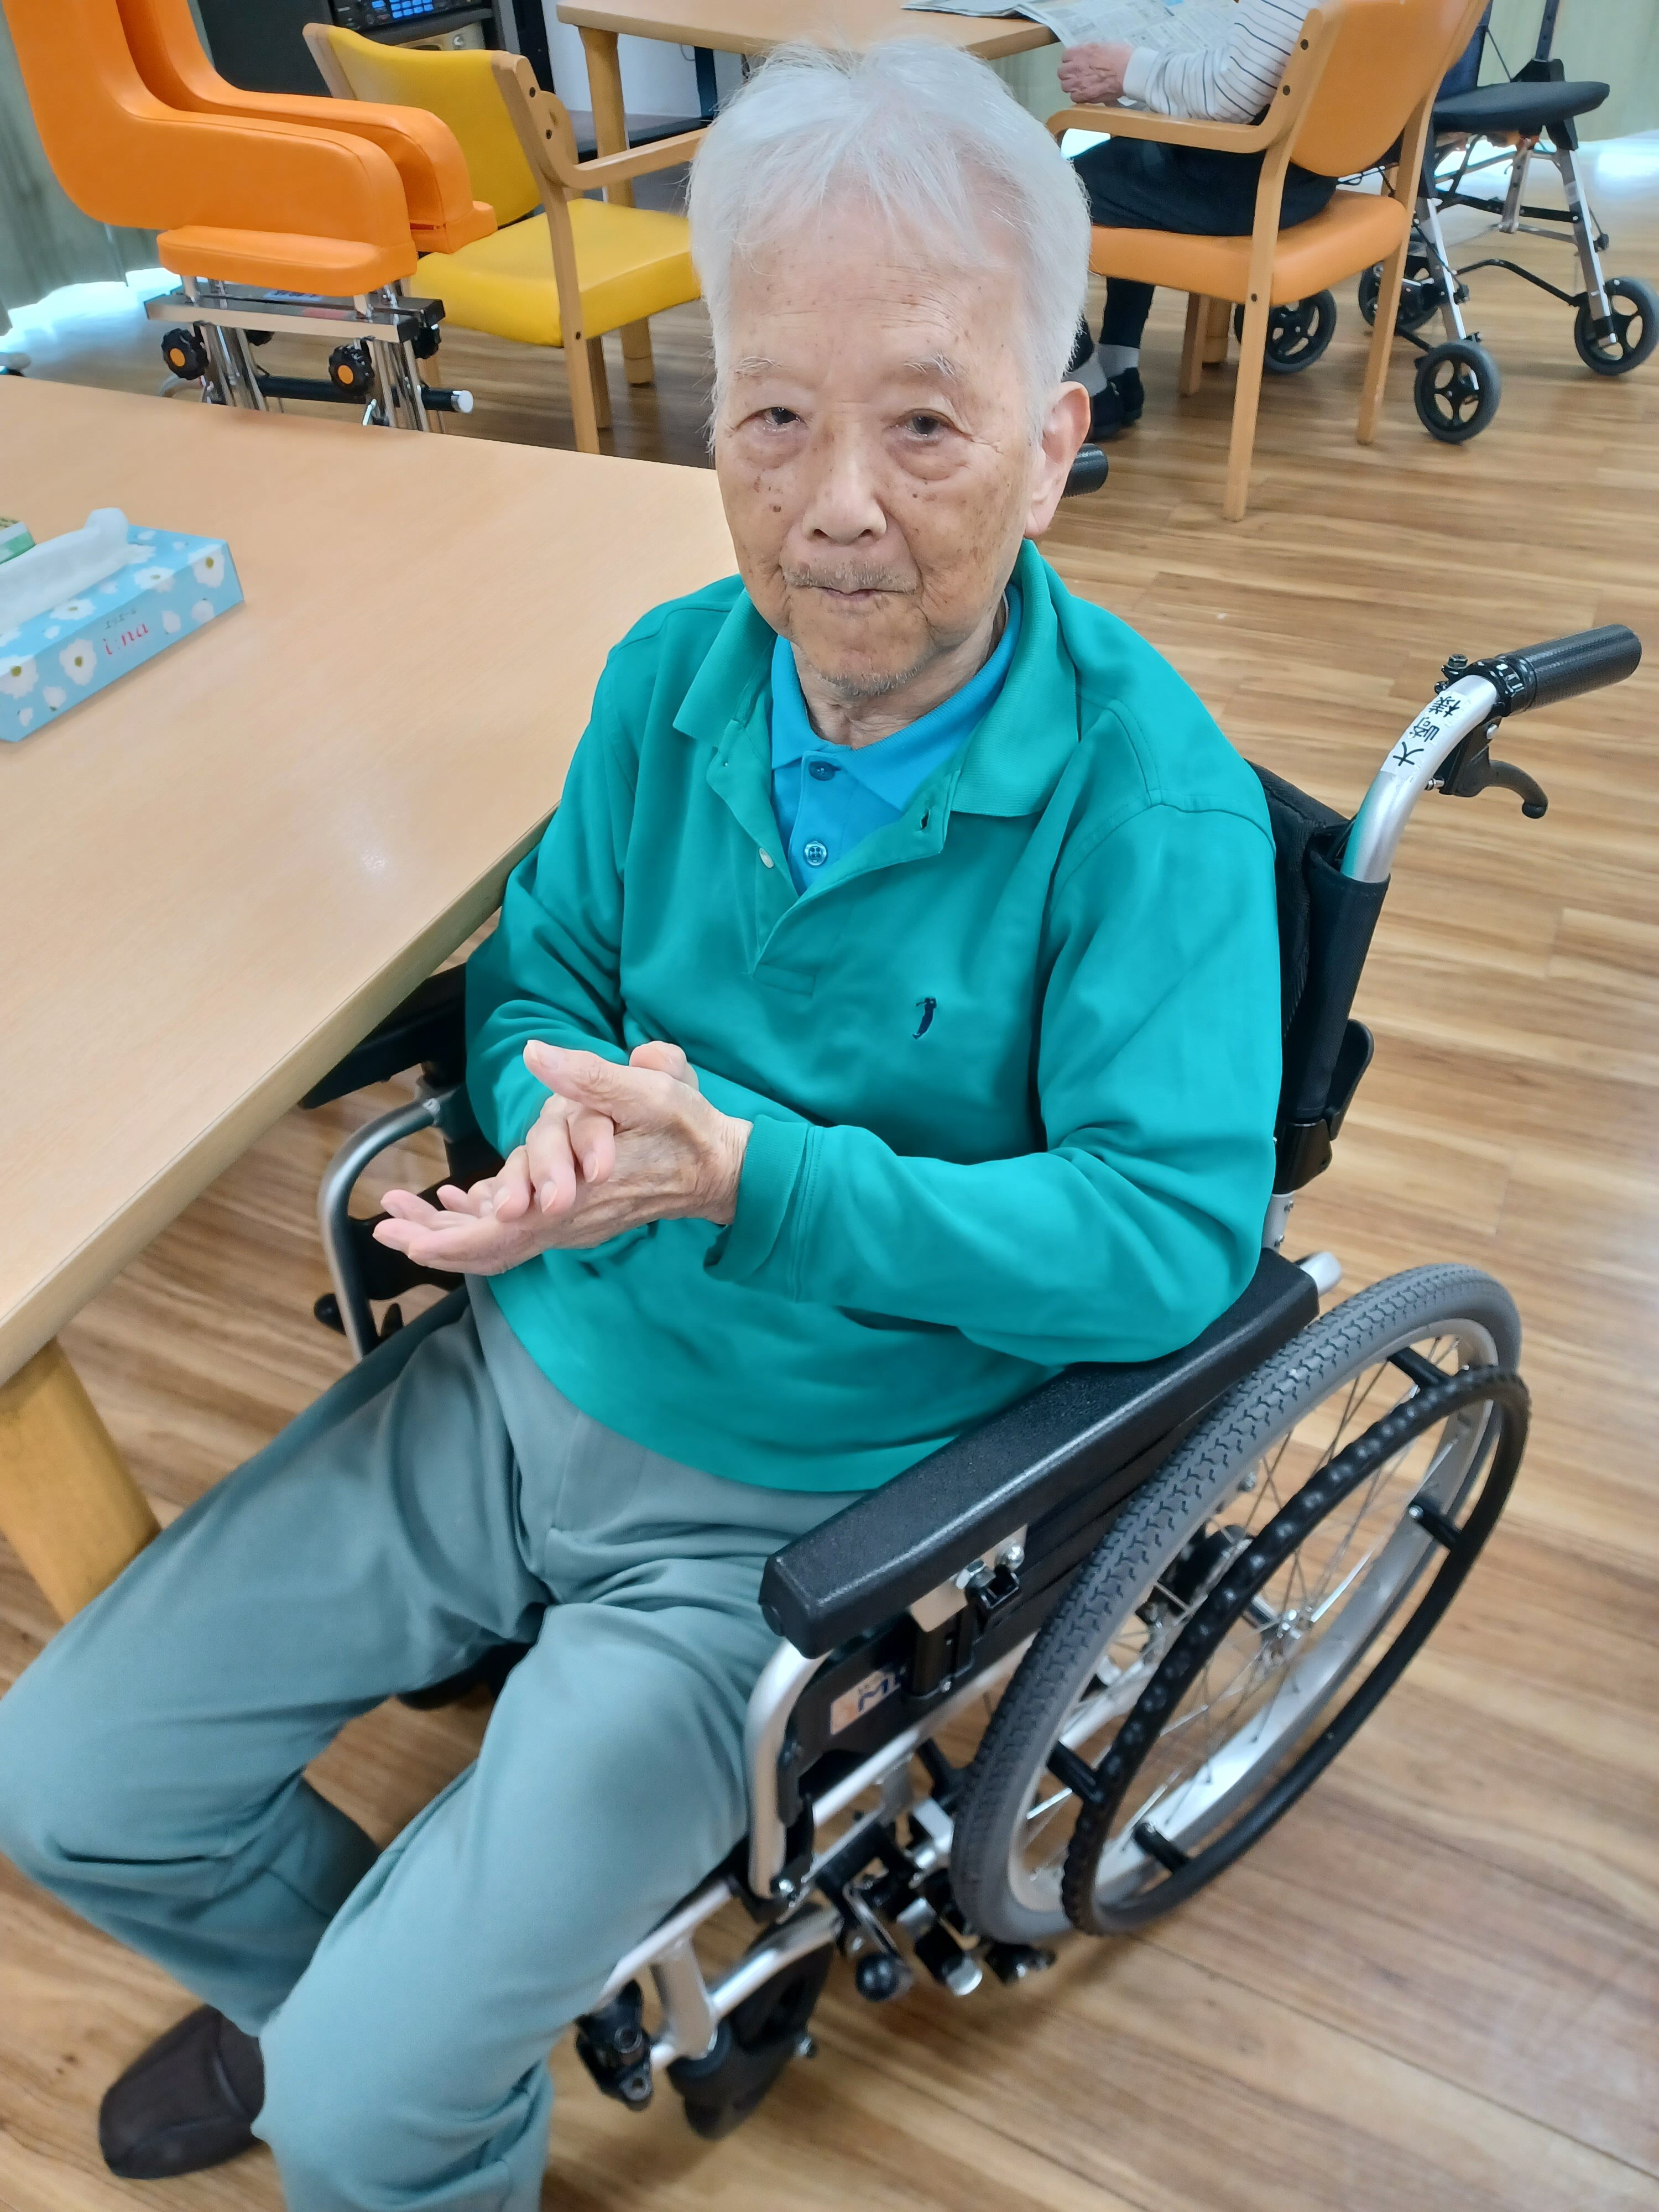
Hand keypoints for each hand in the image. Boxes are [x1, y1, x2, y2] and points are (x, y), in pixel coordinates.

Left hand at [372, 1039, 749, 1273]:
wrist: (724, 1171)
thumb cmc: (690, 1131)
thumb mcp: (651, 1093)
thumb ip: (594, 1077)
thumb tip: (540, 1053)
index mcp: (580, 1199)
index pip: (504, 1231)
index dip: (452, 1239)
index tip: (408, 1239)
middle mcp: (569, 1222)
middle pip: (490, 1248)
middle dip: (433, 1242)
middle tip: (385, 1227)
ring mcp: (572, 1224)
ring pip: (500, 1243)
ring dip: (448, 1233)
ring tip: (399, 1217)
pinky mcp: (576, 1217)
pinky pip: (518, 1233)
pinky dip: (478, 1223)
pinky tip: (450, 1205)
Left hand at [1058, 40, 1131, 103]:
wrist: (1129, 71)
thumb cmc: (1120, 55)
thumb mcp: (1102, 45)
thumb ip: (1089, 51)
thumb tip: (1085, 55)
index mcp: (1080, 52)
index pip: (1065, 56)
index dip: (1071, 60)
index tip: (1077, 62)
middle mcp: (1076, 67)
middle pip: (1062, 72)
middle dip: (1068, 73)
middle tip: (1078, 75)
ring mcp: (1078, 82)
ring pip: (1065, 86)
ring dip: (1072, 86)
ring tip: (1081, 85)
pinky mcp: (1084, 96)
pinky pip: (1074, 98)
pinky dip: (1079, 96)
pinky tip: (1086, 93)